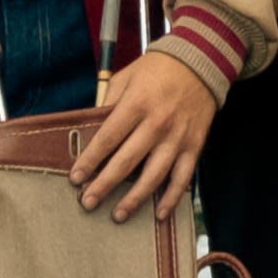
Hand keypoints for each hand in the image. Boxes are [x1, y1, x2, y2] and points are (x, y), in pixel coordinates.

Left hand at [70, 51, 222, 223]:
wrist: (201, 62)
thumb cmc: (157, 68)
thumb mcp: (126, 76)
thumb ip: (108, 102)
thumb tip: (90, 128)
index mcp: (137, 104)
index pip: (107, 139)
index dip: (90, 161)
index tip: (76, 178)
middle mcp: (157, 124)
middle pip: (126, 162)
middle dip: (104, 185)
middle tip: (87, 203)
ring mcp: (178, 137)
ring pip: (154, 175)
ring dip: (135, 199)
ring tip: (117, 215)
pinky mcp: (194, 145)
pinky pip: (183, 177)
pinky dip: (172, 198)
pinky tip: (158, 213)